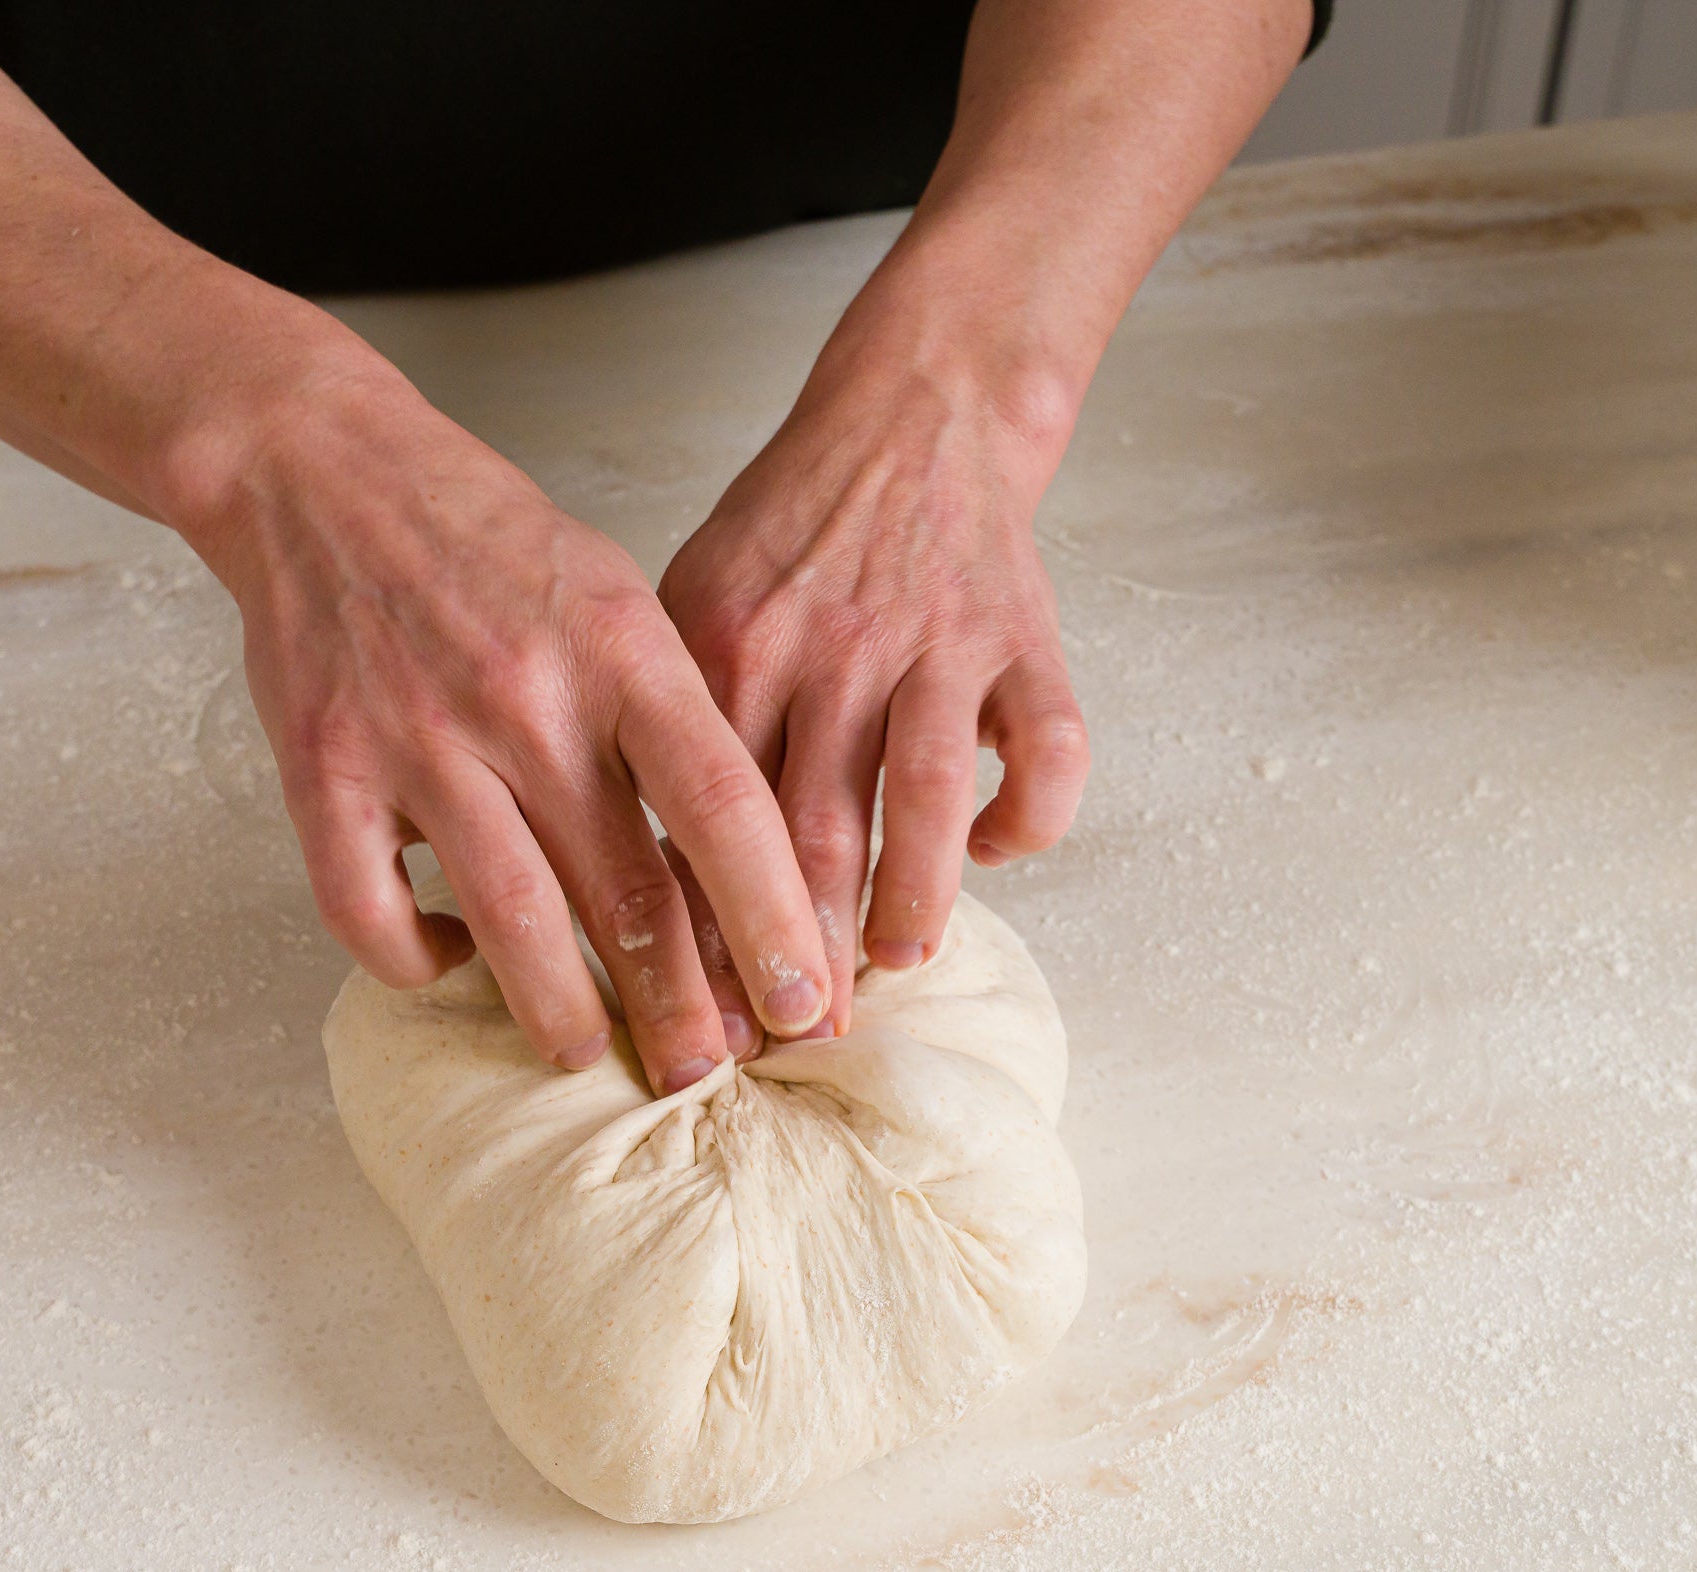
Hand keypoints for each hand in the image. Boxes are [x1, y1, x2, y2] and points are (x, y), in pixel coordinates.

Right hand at [177, 363, 835, 1088]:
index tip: (807, 1001)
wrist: (319, 469)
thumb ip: (673, 721)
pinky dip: (418, 959)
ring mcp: (417, 739)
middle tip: (711, 1068)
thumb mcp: (616, 597)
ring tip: (591, 1055)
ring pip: (511, 921)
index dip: (772, 919)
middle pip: (626, 887)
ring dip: (561, 1011)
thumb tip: (745, 869)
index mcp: (619, 649)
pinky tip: (451, 960)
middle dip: (680, 1001)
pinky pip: (373, 912)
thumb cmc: (488, 543)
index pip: (723, 807)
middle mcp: (523, 698)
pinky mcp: (324, 772)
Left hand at [657, 358, 1088, 1036]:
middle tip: (802, 1032)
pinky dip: (1027, 819)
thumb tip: (650, 878)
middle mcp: (833, 647)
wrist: (914, 414)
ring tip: (897, 960)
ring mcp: (935, 642)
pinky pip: (1046, 751)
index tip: (712, 1011)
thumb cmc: (796, 532)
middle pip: (814, 826)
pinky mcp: (1023, 638)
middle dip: (806, 947)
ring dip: (912, 896)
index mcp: (733, 645)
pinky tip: (995, 852)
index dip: (713, 924)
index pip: (711, 814)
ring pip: (926, 798)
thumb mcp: (696, 598)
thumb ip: (678, 723)